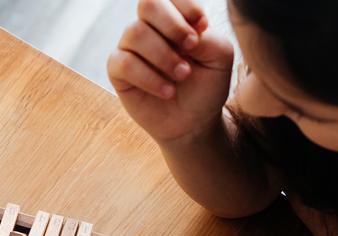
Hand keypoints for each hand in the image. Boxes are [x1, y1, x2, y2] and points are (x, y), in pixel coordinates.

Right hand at [107, 0, 234, 144]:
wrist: (193, 122)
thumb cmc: (206, 86)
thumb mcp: (219, 56)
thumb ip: (205, 35)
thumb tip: (183, 32)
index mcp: (174, 16)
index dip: (185, 7)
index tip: (202, 28)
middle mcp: (150, 27)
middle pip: (148, 4)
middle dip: (172, 25)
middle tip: (191, 48)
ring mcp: (130, 48)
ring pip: (135, 33)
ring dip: (163, 56)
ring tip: (181, 76)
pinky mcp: (118, 72)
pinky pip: (124, 63)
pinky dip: (148, 77)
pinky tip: (167, 91)